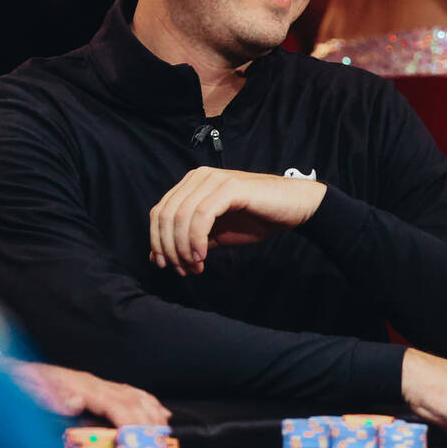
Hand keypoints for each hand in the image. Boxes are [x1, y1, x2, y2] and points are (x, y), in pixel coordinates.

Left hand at [8, 362, 170, 426]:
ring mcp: (93, 383)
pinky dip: (147, 403)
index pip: (115, 403)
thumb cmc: (15, 389)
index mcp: (78, 386)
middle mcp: (90, 382)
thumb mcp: (25, 395)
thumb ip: (47, 397)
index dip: (132, 422)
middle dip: (148, 423)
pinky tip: (159, 414)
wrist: (5, 375)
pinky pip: (127, 393)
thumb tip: (72, 402)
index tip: (142, 443)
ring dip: (152, 414)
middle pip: (130, 400)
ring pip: (132, 395)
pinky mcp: (92, 387)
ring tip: (165, 435)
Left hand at [148, 167, 326, 274]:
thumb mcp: (214, 235)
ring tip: (195, 266)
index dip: (158, 242)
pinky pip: (202, 215)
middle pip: (165, 215)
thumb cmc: (254, 219)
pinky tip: (202, 255)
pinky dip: (196, 239)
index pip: (159, 213)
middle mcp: (198, 177)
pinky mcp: (229, 187)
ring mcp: (213, 179)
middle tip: (182, 270)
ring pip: (181, 216)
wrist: (292, 209)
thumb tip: (154, 258)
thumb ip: (186, 242)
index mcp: (190, 184)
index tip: (169, 267)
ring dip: (183, 247)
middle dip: (169, 248)